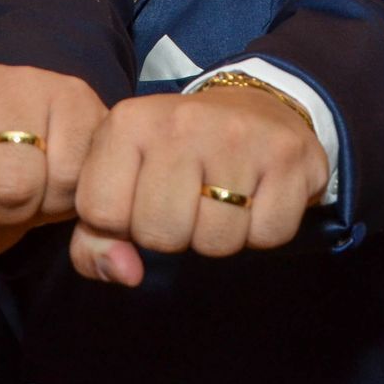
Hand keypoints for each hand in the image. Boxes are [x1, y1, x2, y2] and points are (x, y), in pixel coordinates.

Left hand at [70, 86, 328, 286]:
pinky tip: (257, 197)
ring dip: (219, 237)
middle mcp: (179, 121)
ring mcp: (237, 135)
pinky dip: (263, 231)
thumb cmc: (178, 156)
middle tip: (189, 204)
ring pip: (215, 242)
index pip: (102, 213)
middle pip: (160, 234)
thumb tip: (125, 273)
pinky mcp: (286, 153)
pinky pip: (267, 234)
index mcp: (127, 122)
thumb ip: (96, 238)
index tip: (143, 199)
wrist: (256, 111)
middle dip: (174, 236)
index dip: (123, 224)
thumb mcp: (123, 181)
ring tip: (223, 201)